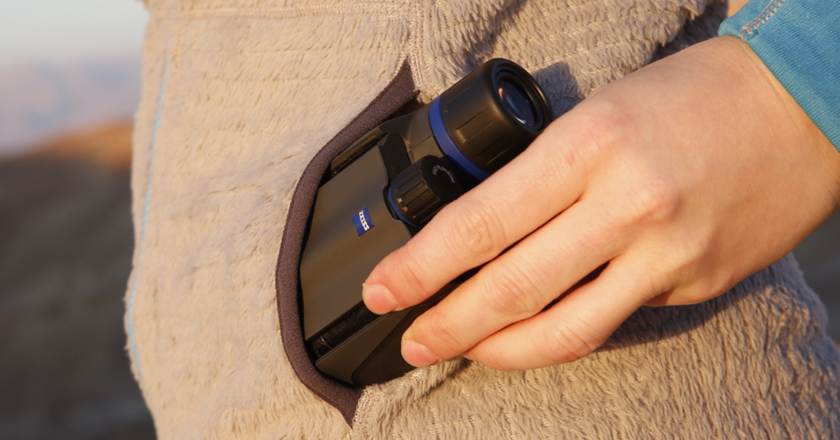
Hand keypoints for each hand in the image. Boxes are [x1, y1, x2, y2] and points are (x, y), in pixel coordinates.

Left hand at [362, 36, 839, 370]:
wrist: (805, 105)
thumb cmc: (692, 95)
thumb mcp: (599, 113)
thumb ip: (544, 175)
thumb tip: (483, 233)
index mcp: (588, 146)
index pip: (482, 222)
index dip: (422, 267)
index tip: (384, 291)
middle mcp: (626, 205)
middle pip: (512, 290)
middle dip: (447, 324)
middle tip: (410, 340)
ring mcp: (666, 255)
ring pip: (563, 331)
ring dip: (499, 351)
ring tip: (462, 351)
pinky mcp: (695, 285)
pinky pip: (613, 321)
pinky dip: (564, 332)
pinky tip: (537, 332)